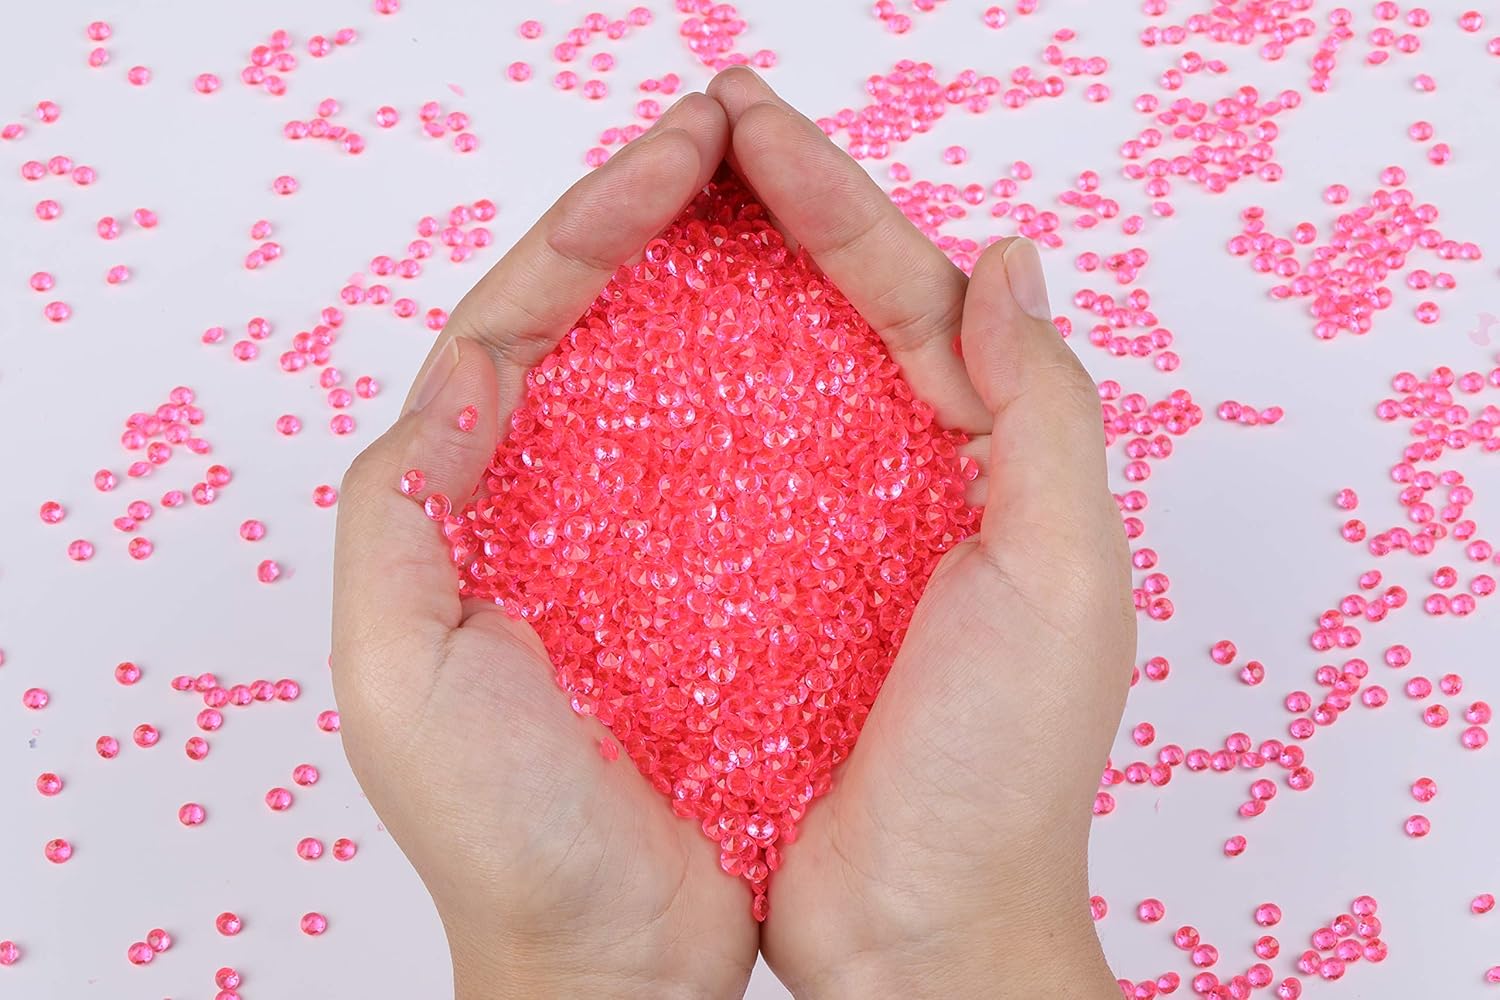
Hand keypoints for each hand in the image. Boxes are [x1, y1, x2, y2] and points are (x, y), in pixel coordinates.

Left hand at [331, 95, 758, 999]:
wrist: (611, 956)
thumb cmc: (506, 837)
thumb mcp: (404, 675)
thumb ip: (400, 515)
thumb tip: (466, 376)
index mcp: (460, 506)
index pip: (514, 324)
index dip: (588, 228)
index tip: (674, 159)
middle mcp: (542, 503)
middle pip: (589, 321)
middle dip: (651, 217)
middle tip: (730, 133)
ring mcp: (632, 536)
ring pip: (664, 372)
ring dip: (710, 278)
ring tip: (771, 196)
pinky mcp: (710, 582)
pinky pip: (736, 456)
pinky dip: (767, 383)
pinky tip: (812, 335)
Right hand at [705, 70, 1132, 997]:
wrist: (918, 929)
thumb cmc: (999, 773)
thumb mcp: (1057, 580)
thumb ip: (1043, 414)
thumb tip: (1008, 259)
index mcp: (983, 456)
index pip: (903, 287)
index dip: (830, 195)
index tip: (748, 122)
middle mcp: (902, 477)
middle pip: (830, 309)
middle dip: (768, 211)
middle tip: (693, 129)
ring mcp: (820, 531)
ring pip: (763, 377)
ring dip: (715, 286)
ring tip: (652, 206)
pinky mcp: (752, 593)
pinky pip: (707, 473)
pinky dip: (671, 404)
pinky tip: (623, 355)